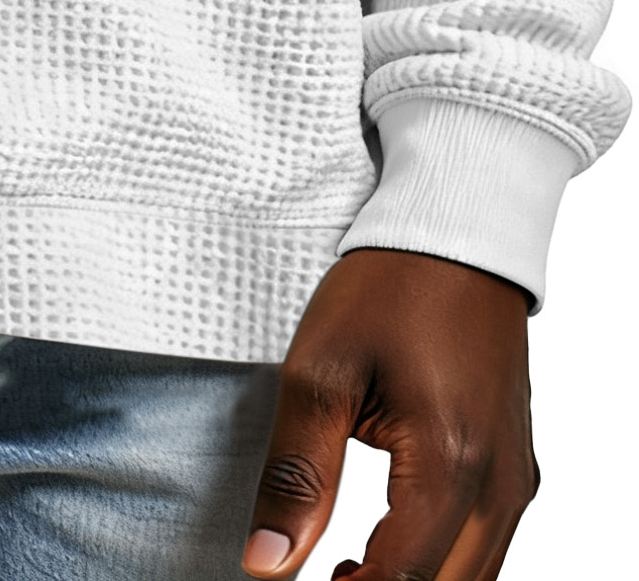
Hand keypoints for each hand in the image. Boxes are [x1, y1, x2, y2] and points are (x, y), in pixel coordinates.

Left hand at [241, 248, 538, 580]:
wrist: (454, 235)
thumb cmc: (385, 290)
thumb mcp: (319, 371)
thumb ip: (296, 475)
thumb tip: (266, 564)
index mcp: (450, 464)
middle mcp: (499, 486)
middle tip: (321, 573)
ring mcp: (515, 480)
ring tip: (344, 563)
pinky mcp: (516, 469)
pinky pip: (486, 548)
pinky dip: (439, 564)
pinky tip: (385, 540)